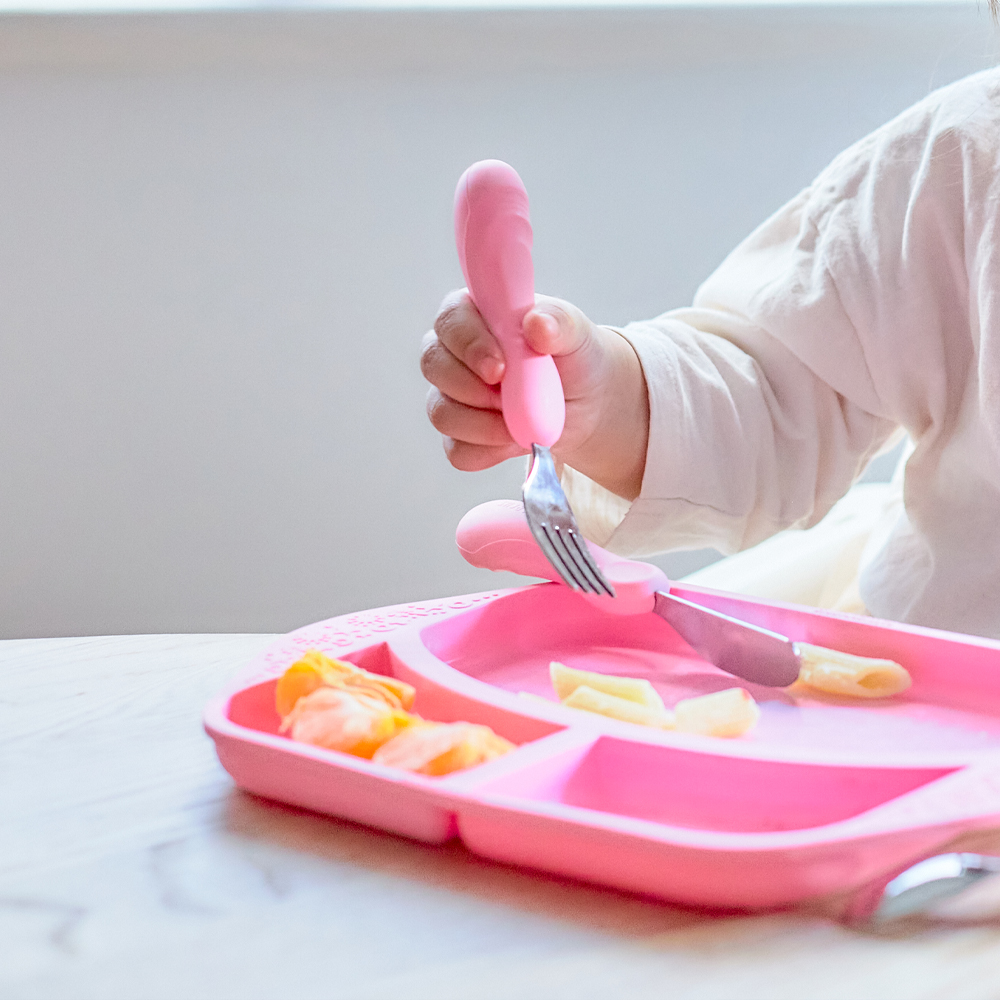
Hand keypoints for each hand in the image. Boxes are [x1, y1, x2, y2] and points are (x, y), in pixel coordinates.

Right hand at [420, 290, 648, 499]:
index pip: (450, 320)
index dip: (468, 345)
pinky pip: (458, 451)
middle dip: (471, 389)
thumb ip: (558, 322)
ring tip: (522, 422)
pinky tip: (515, 441)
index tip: (499, 369)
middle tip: (509, 399)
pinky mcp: (461, 435)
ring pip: (442, 413)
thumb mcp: (576, 333)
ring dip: (483, 425)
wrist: (588, 404)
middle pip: (433, 365)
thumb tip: (536, 323)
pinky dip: (488, 452)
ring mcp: (453, 395)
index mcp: (476, 314)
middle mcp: (455, 352)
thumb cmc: (575, 357)